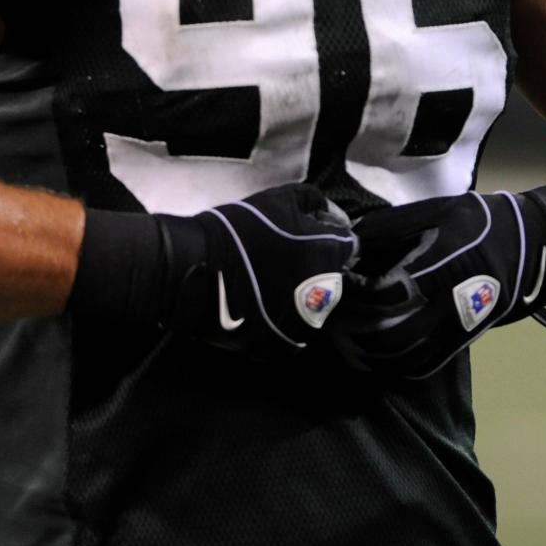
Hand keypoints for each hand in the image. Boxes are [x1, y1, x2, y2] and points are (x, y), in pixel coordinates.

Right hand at [72, 184, 357, 360]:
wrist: (196, 271)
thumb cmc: (239, 231)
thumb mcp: (278, 199)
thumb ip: (314, 201)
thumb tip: (332, 215)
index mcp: (329, 256)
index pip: (349, 244)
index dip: (331, 235)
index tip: (308, 232)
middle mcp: (326, 295)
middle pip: (333, 276)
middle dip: (317, 264)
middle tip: (284, 254)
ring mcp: (306, 325)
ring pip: (316, 304)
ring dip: (302, 292)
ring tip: (271, 279)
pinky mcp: (284, 346)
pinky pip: (295, 328)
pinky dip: (285, 316)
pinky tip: (263, 302)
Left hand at [330, 181, 545, 378]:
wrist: (528, 250)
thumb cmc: (477, 223)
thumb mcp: (434, 211)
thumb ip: (389, 227)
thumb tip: (348, 242)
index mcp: (437, 267)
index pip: (384, 294)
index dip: (355, 293)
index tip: (338, 282)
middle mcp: (446, 304)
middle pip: (388, 334)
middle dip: (353, 329)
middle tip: (331, 315)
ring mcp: (454, 329)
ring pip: (402, 357)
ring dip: (367, 352)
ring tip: (342, 335)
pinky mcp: (458, 342)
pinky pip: (419, 365)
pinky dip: (390, 364)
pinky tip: (371, 351)